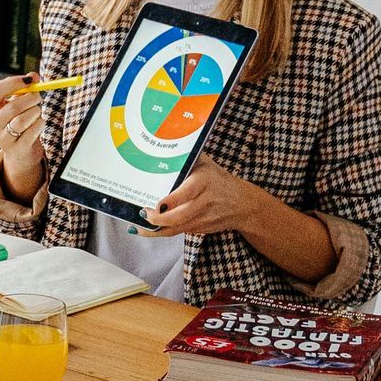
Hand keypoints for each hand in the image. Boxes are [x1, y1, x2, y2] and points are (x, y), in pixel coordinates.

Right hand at [0, 73, 47, 199]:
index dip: (13, 82)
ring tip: (37, 111)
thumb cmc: (19, 119)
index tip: (30, 80)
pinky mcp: (15, 149)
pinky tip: (39, 123)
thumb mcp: (18, 101)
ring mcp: (1, 139)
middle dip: (30, 99)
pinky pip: (31, 132)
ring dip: (35, 112)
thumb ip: (25, 86)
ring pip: (22, 120)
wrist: (21, 149)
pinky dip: (39, 124)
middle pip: (12, 107)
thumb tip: (33, 76)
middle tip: (39, 97)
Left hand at [142, 155, 260, 240]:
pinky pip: (178, 232)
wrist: (243, 205)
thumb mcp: (206, 164)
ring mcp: (203, 218)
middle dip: (158, 219)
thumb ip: (188, 159)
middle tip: (142, 214)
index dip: (170, 202)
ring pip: (176, 228)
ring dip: (155, 230)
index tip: (156, 204)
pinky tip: (147, 229)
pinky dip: (161, 232)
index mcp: (204, 181)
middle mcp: (204, 202)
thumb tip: (162, 148)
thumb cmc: (219, 180)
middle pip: (180, 216)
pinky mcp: (200, 229)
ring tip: (136, 226)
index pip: (186, 194)